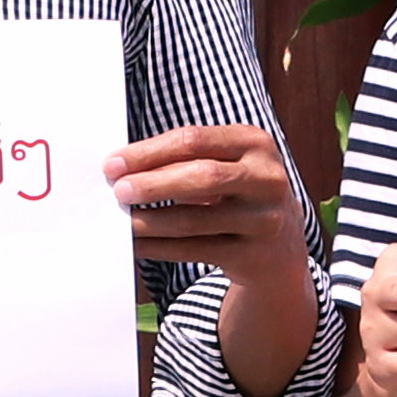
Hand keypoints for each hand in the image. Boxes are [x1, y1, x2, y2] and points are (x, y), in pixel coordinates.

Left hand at [109, 123, 304, 273]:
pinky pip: (195, 251)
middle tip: (119, 191)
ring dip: (150, 221)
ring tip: (123, 221)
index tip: (114, 163)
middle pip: (202, 176)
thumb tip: (125, 167)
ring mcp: (264, 220)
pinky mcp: (253, 255)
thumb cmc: (238, 194)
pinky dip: (159, 248)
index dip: (150, 152)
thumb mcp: (228, 164)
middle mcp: (266, 179)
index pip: (195, 141)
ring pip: (195, 220)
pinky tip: (137, 244)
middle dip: (153, 184)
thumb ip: (187, 159)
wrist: (281, 246)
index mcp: (256, 143)